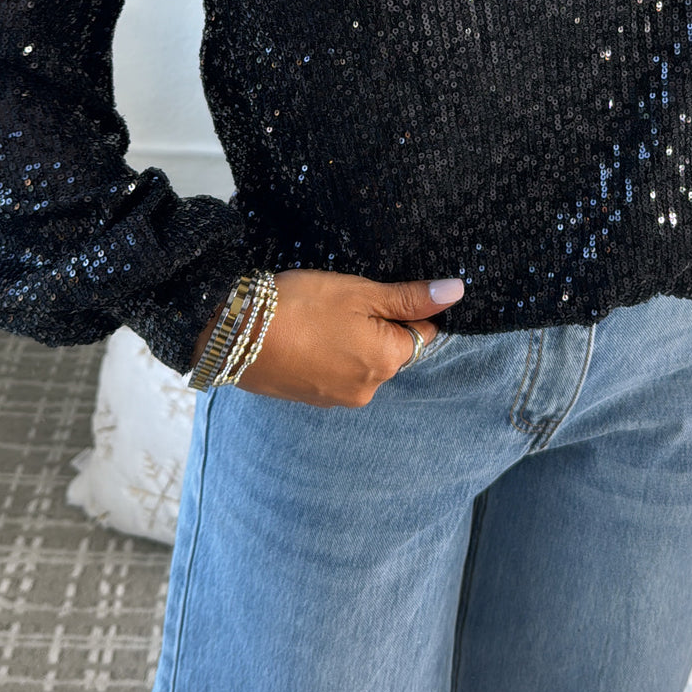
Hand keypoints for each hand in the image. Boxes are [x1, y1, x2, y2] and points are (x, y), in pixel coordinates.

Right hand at [222, 268, 463, 406]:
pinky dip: (324, 355)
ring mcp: (336, 398)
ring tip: (316, 318)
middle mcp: (368, 389)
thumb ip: (410, 298)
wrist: (234, 333)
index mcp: (387, 362)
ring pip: (358, 361)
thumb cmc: (301, 306)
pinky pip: (331, 372)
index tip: (371, 295)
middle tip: (339, 303)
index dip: (400, 308)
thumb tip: (456, 292)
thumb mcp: (360, 292)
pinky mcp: (309, 399)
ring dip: (346, 341)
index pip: (419, 333)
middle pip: (388, 350)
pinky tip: (303, 336)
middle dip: (372, 326)